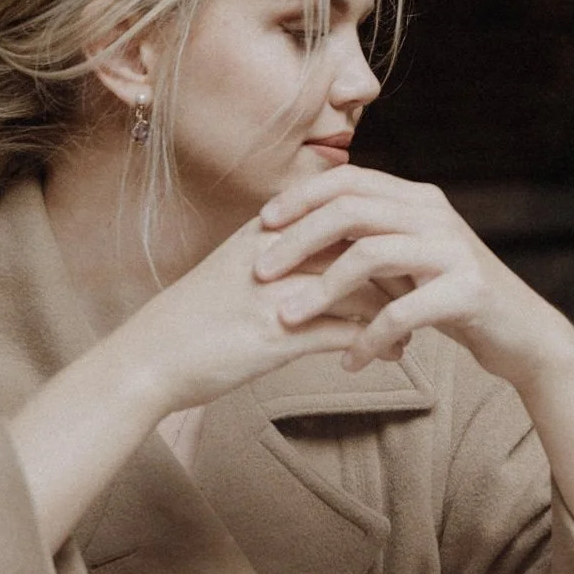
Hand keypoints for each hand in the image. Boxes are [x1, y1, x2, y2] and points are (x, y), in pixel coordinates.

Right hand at [114, 217, 395, 414]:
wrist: (149, 357)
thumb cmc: (192, 317)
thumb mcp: (235, 268)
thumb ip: (279, 253)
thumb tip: (324, 254)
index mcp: (266, 231)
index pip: (343, 217)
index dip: (382, 235)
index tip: (408, 255)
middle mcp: (277, 253)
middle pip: (362, 247)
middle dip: (401, 270)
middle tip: (425, 290)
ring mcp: (279, 293)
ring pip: (364, 289)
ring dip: (397, 310)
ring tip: (415, 326)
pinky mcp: (280, 335)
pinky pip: (349, 334)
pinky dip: (379, 343)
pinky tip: (394, 354)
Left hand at [252, 168, 573, 386]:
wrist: (522, 332)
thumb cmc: (451, 297)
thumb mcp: (411, 257)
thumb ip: (372, 237)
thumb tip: (302, 230)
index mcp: (418, 199)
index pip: (349, 179)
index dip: (301, 197)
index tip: (261, 224)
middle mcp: (435, 214)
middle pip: (351, 210)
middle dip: (298, 240)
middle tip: (260, 272)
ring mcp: (453, 250)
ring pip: (371, 254)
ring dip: (322, 290)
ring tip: (288, 320)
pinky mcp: (467, 291)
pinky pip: (402, 311)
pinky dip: (367, 337)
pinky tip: (348, 361)